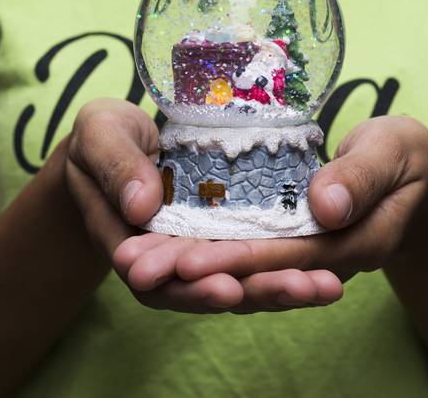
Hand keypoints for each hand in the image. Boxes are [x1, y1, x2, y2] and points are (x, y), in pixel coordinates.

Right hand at [64, 98, 342, 312]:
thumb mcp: (100, 135)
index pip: (158, 280)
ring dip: (280, 289)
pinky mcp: (224, 237)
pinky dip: (288, 267)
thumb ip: (116, 167)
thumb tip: (142, 207)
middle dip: (254, 292)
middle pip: (206, 290)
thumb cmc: (102, 135)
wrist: (116, 141)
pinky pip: (255, 260)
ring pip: (238, 281)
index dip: (193, 288)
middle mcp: (166, 261)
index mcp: (129, 242)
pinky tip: (327, 271)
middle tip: (299, 288)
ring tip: (326, 287)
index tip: (227, 288)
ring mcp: (198, 252)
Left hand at [114, 116, 427, 288]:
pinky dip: (200, 255)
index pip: (287, 256)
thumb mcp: (394, 150)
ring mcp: (301, 257)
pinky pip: (240, 256)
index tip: (186, 259)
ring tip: (134, 266)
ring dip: (186, 272)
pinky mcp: (284, 245)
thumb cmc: (404, 152)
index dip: (235, 258)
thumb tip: (324, 207)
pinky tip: (158, 250)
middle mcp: (323, 262)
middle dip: (194, 274)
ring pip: (239, 272)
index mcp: (355, 244)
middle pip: (253, 274)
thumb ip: (362, 176)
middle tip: (138, 268)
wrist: (410, 170)